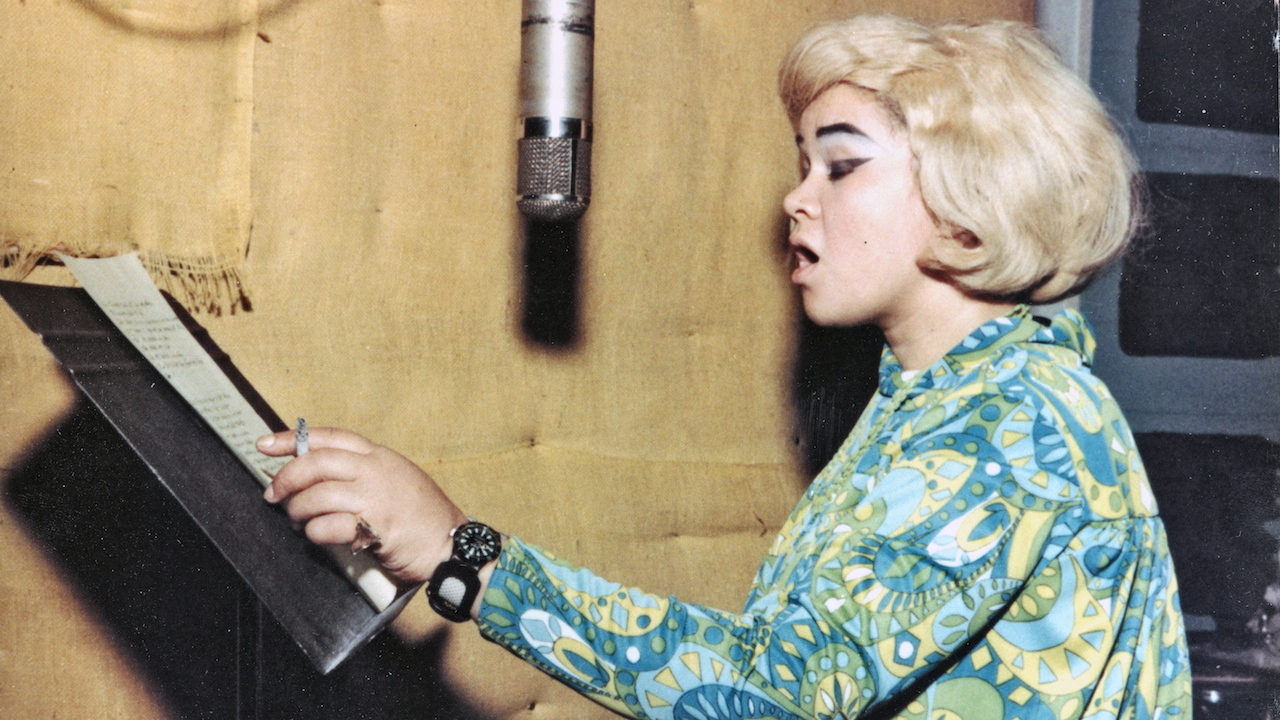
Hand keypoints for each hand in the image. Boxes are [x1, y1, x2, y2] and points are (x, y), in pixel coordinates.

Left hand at [256, 427, 467, 584]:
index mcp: (379, 455)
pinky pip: (329, 525)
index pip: (330, 437)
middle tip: (274, 495)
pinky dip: (316, 532)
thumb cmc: (422, 517)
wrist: (452, 544)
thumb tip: (314, 481)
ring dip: (299, 511)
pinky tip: (318, 536)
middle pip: (316, 463)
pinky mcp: (376, 524)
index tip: (264, 445)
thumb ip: (361, 475)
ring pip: (318, 495)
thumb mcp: (394, 481)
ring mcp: (377, 496)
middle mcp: (377, 469)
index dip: (292, 439)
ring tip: (299, 522)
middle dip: (287, 479)